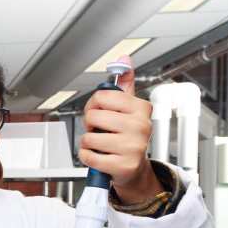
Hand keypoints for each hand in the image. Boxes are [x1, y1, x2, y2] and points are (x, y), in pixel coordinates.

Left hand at [80, 55, 162, 203]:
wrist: (134, 168)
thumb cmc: (127, 136)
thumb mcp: (128, 108)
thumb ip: (124, 84)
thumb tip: (123, 59)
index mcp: (141, 108)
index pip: (102, 97)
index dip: (93, 105)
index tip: (100, 111)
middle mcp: (140, 126)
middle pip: (93, 117)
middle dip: (89, 124)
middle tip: (100, 130)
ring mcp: (133, 147)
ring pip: (88, 138)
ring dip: (88, 142)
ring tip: (101, 144)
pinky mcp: (123, 165)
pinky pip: (88, 156)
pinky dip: (87, 156)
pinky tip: (98, 155)